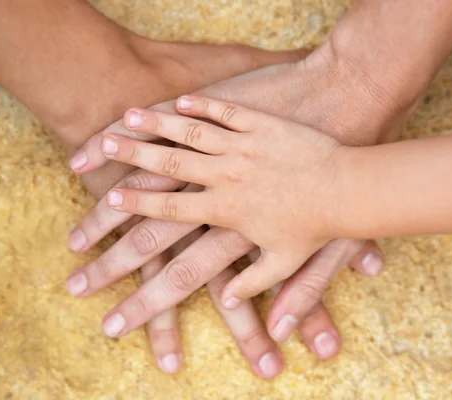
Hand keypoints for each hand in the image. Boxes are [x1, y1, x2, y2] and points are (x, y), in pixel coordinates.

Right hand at [100, 96, 354, 300]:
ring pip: (191, 133)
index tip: (111, 200)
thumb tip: (228, 304)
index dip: (138, 205)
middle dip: (132, 155)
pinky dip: (203, 105)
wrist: (348, 189)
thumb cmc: (317, 228)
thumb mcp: (284, 263)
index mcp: (226, 211)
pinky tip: (181, 98)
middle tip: (103, 144)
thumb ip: (251, 283)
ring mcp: (244, 147)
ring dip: (158, 124)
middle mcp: (227, 177)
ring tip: (128, 115)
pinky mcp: (262, 125)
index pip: (171, 209)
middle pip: (170, 165)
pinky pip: (227, 111)